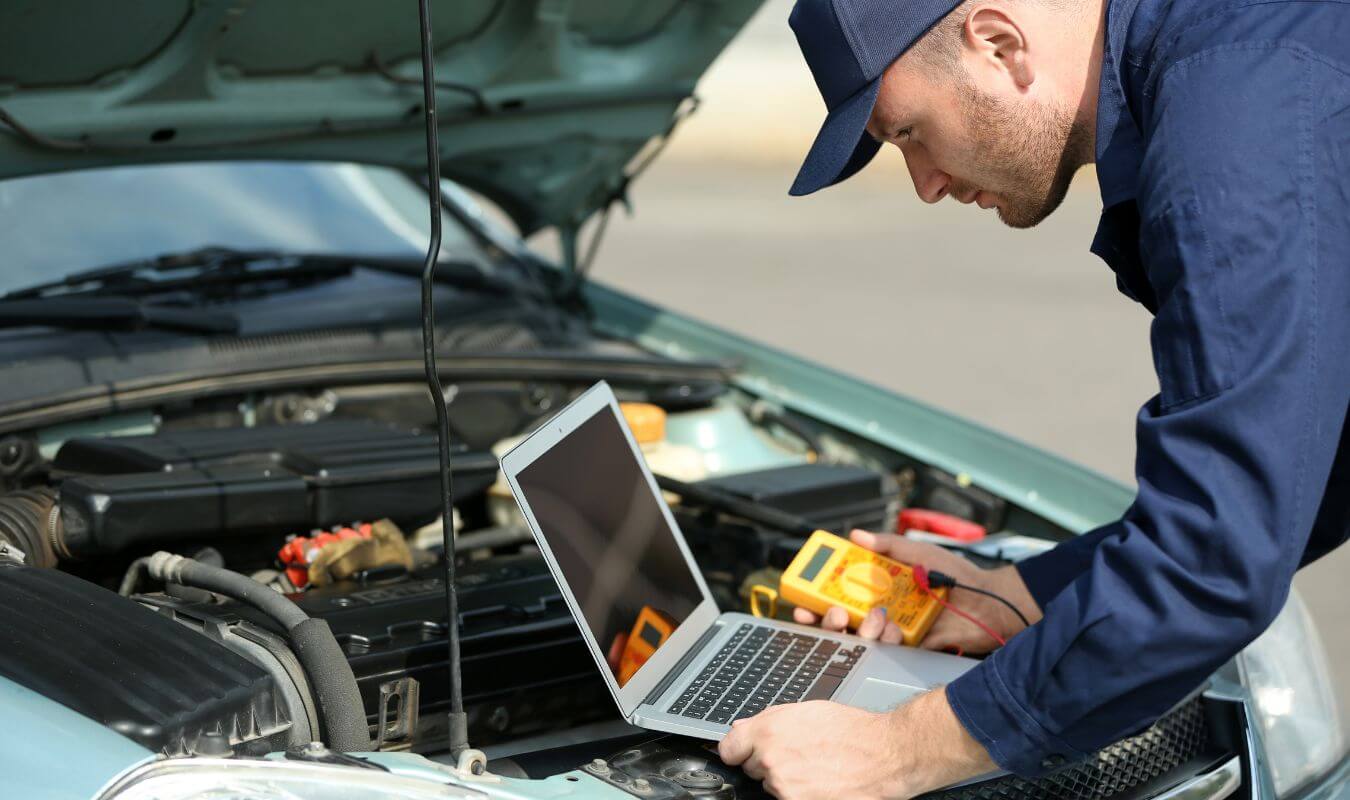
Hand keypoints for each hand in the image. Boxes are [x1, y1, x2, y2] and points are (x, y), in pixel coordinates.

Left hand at [718, 689, 995, 799]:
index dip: (740, 749)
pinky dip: (800, 793)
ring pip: (771, 786)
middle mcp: (770, 760)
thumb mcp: (807, 710)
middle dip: (768, 761)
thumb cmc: (852, 730)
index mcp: (768, 730)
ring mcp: (783, 787)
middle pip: (751, 768)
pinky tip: (820, 781)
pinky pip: (788, 798)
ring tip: (815, 766)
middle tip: (799, 753)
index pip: (728, 749)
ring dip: (786, 779)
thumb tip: (743, 728)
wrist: (886, 755)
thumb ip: (769, 720)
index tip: (747, 751)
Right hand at [792, 529, 1040, 653]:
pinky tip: (893, 629)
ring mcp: (892, 630)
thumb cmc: (957, 574)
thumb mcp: (919, 552)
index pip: (838, 591)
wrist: (989, 603)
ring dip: (858, 628)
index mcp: (878, 585)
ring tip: (876, 616)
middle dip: (826, 618)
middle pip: (839, 618)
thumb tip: (857, 535)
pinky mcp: (908, 648)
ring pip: (858, 636)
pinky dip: (884, 638)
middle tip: (832, 612)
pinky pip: (885, 648)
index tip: (803, 596)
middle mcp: (880, 608)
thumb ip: (888, 545)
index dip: (816, 595)